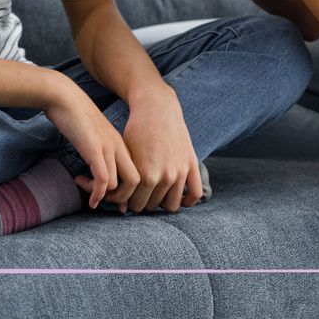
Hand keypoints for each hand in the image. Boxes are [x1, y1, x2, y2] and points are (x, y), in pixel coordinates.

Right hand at [43, 76, 139, 209]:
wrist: (64, 97)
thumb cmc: (74, 116)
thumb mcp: (93, 135)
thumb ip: (99, 150)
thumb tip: (98, 171)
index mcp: (120, 143)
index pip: (137, 173)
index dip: (128, 191)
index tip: (112, 198)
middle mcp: (118, 146)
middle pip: (136, 182)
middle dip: (122, 198)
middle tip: (101, 198)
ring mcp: (108, 148)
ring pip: (118, 185)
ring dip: (102, 195)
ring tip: (83, 186)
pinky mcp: (94, 150)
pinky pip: (103, 180)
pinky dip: (97, 194)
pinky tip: (89, 200)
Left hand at [119, 84, 202, 213]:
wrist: (157, 108)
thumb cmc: (136, 131)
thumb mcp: (126, 156)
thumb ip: (125, 183)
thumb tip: (122, 210)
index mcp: (146, 176)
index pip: (136, 206)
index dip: (129, 202)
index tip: (127, 197)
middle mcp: (165, 176)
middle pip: (152, 206)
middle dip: (143, 201)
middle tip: (139, 193)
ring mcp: (180, 171)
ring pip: (172, 205)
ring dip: (162, 202)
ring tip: (155, 193)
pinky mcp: (191, 164)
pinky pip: (195, 194)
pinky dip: (188, 200)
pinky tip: (178, 196)